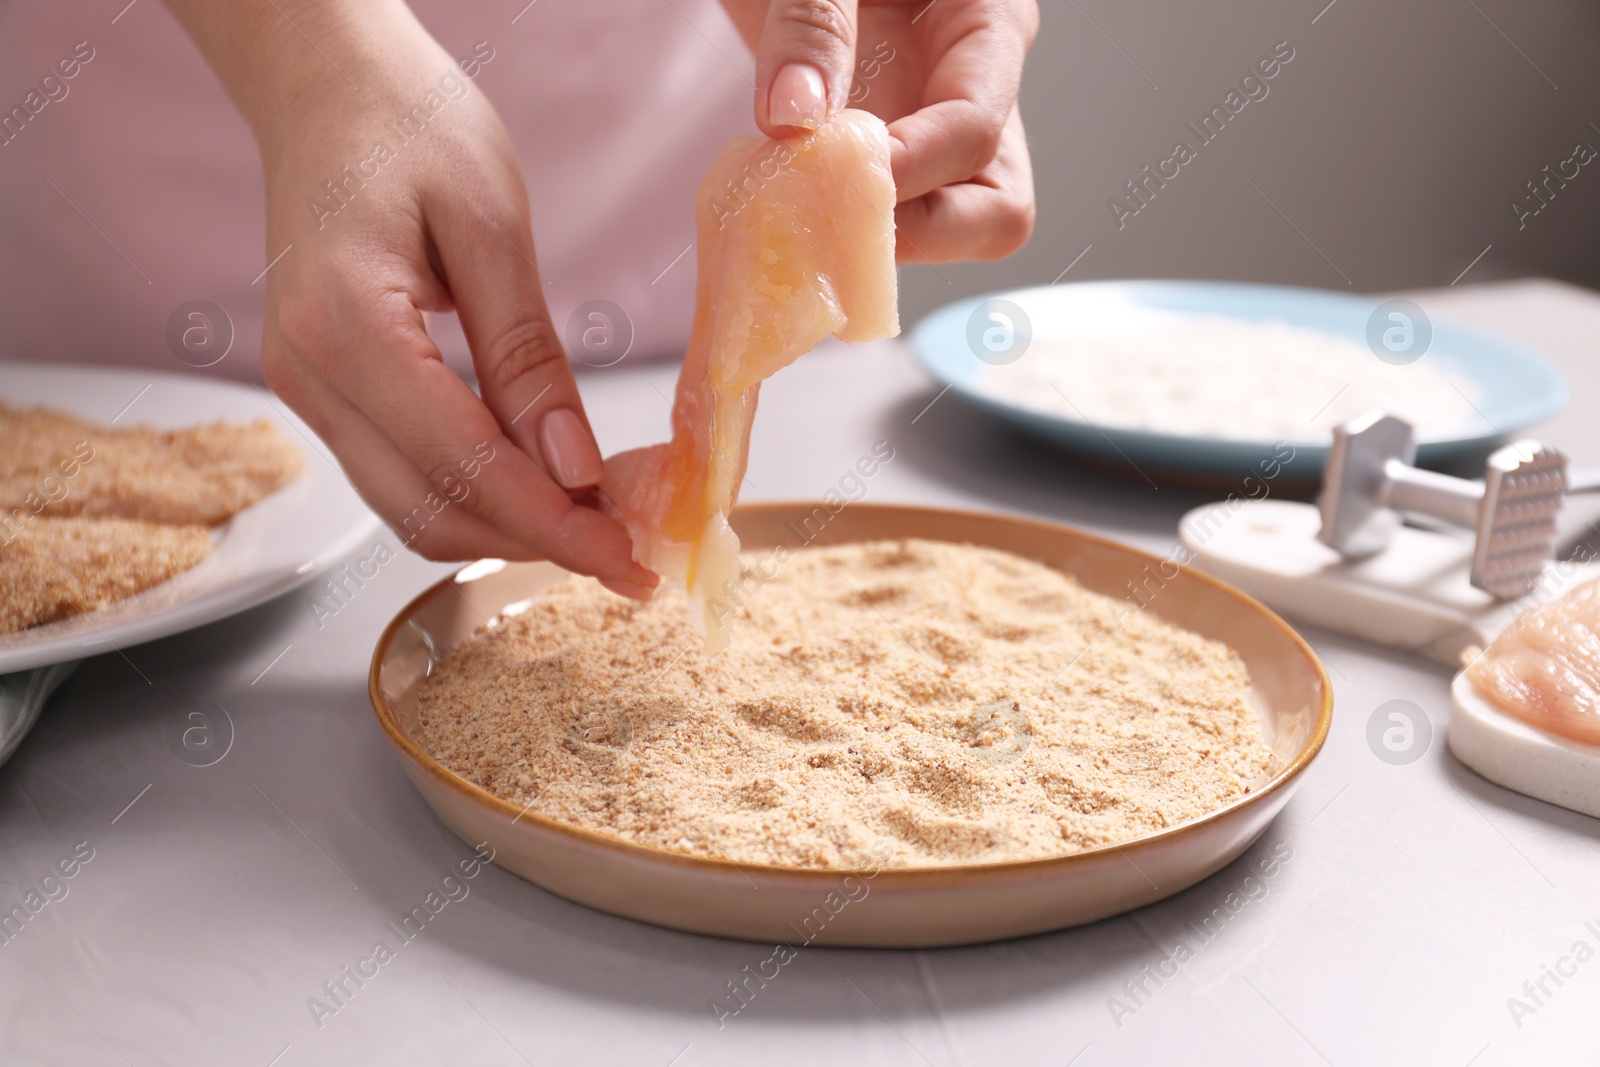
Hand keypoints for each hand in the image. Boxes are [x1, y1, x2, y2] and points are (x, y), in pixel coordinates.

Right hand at [168, 1, 657, 597]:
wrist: (324, 82)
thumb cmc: (408, 123)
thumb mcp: (492, 227)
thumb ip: (528, 358)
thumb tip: (573, 467)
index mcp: (347, 330)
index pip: (465, 469)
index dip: (555, 526)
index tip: (630, 559)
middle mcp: (310, 376)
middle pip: (433, 511)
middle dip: (538, 542)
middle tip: (630, 549)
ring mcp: (306, 389)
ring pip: (413, 508)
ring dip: (508, 528)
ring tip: (598, 522)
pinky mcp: (323, 389)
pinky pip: (401, 472)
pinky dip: (475, 493)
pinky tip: (541, 483)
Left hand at [720, 0, 1038, 262]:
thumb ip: (811, 24)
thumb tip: (794, 119)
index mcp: (987, 22)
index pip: (976, 128)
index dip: (909, 165)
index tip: (829, 164)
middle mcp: (973, 89)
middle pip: (995, 208)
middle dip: (918, 229)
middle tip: (831, 213)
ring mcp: (930, 128)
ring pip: (950, 228)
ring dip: (879, 241)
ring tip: (803, 217)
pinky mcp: (885, 153)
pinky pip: (885, 218)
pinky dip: (834, 230)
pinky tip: (780, 212)